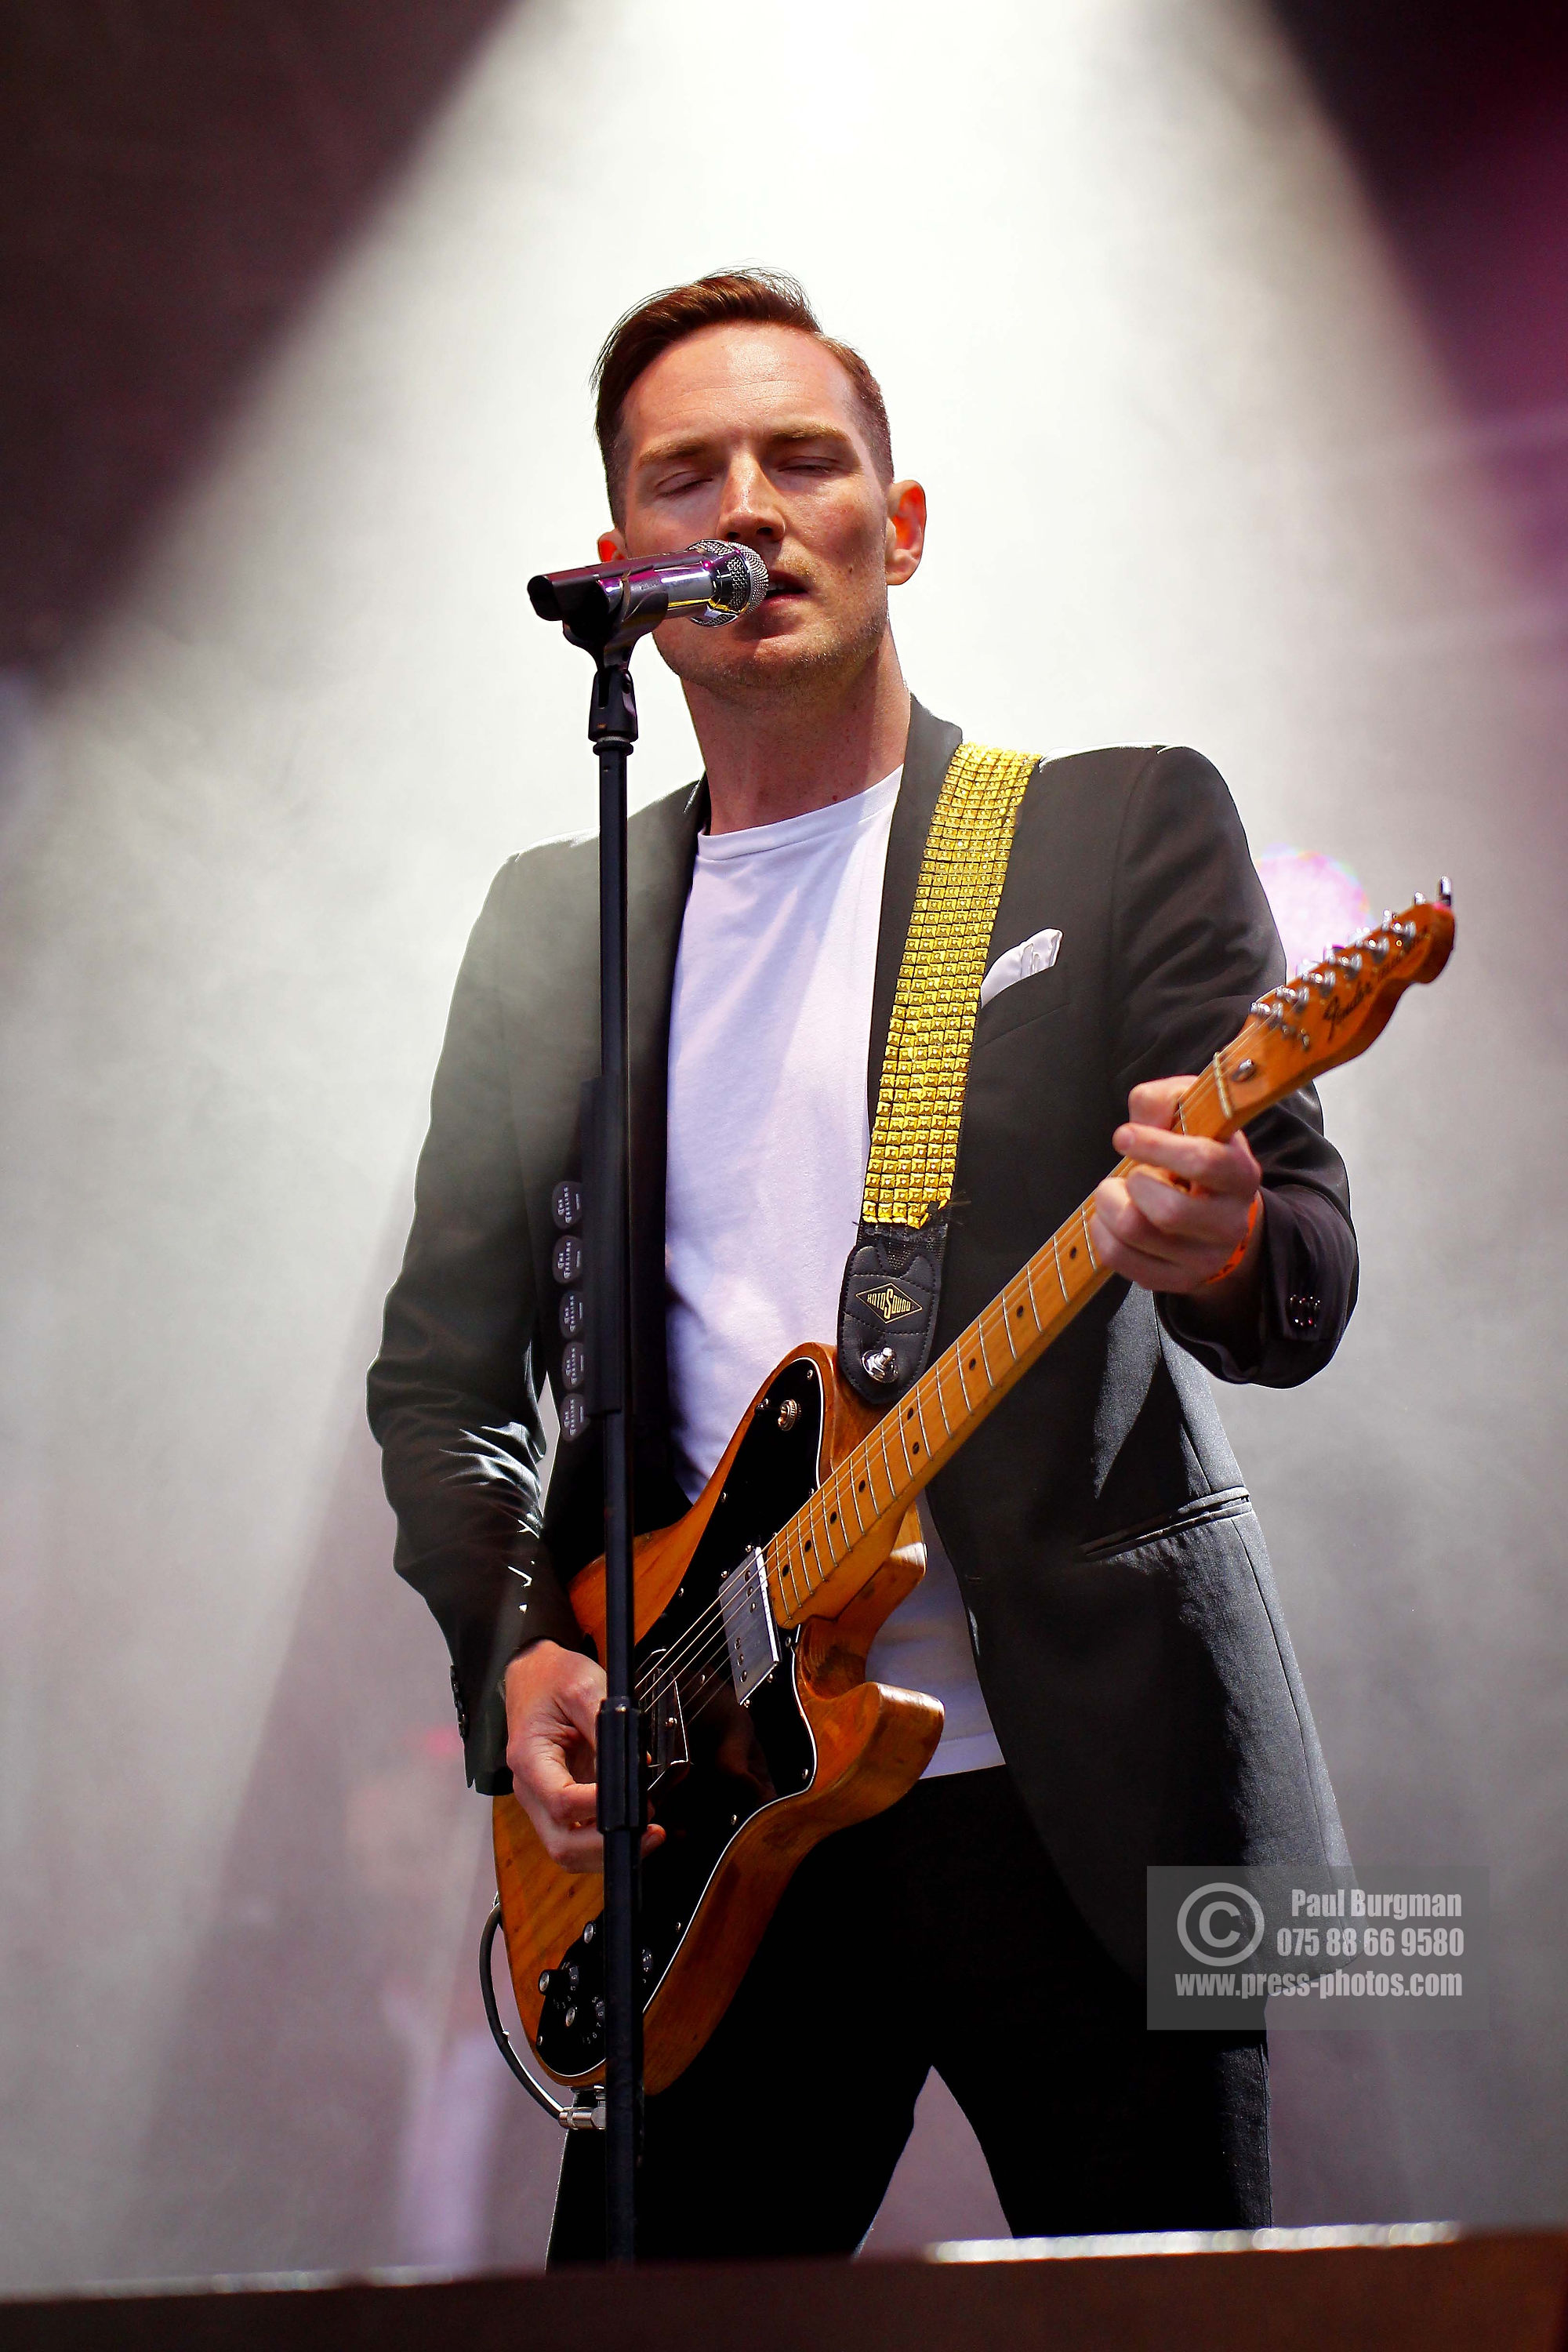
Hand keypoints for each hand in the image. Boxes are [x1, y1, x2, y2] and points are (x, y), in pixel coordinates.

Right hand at [502, 1641, 663, 1872]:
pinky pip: (577, 1837)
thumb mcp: (583, 1686)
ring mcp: (542, 1800)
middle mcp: (530, 1788)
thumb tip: (636, 1763)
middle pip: (561, 1843)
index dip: (601, 1806)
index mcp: (529, 1758)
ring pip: (568, 1849)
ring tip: (645, 1833)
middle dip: (606, 1847)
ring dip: (607, 1850)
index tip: (635, 1797)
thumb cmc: (553, 1678)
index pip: (561, 1802)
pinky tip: (631, 1826)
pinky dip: (605, 1841)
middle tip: (648, 1831)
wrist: (534, 1674)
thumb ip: (608, 1725)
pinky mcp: (558, 1803)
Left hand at [1089, 1076, 1262, 1297]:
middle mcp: (1231, 1222)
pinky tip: (1110, 1216)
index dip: (1156, 1146)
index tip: (1123, 1136)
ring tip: (1116, 1191)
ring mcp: (1205, 1258)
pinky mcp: (1176, 1280)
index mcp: (1241, 1175)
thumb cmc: (1196, 1153)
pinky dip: (1102, 1231)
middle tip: (1130, 1173)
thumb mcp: (1189, 1115)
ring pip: (1136, 1232)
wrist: (1216, 1210)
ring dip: (1109, 1204)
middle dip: (1133, 1183)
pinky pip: (1120, 1258)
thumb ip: (1164, 1100)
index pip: (1204, 1162)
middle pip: (1168, 1210)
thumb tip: (1144, 1109)